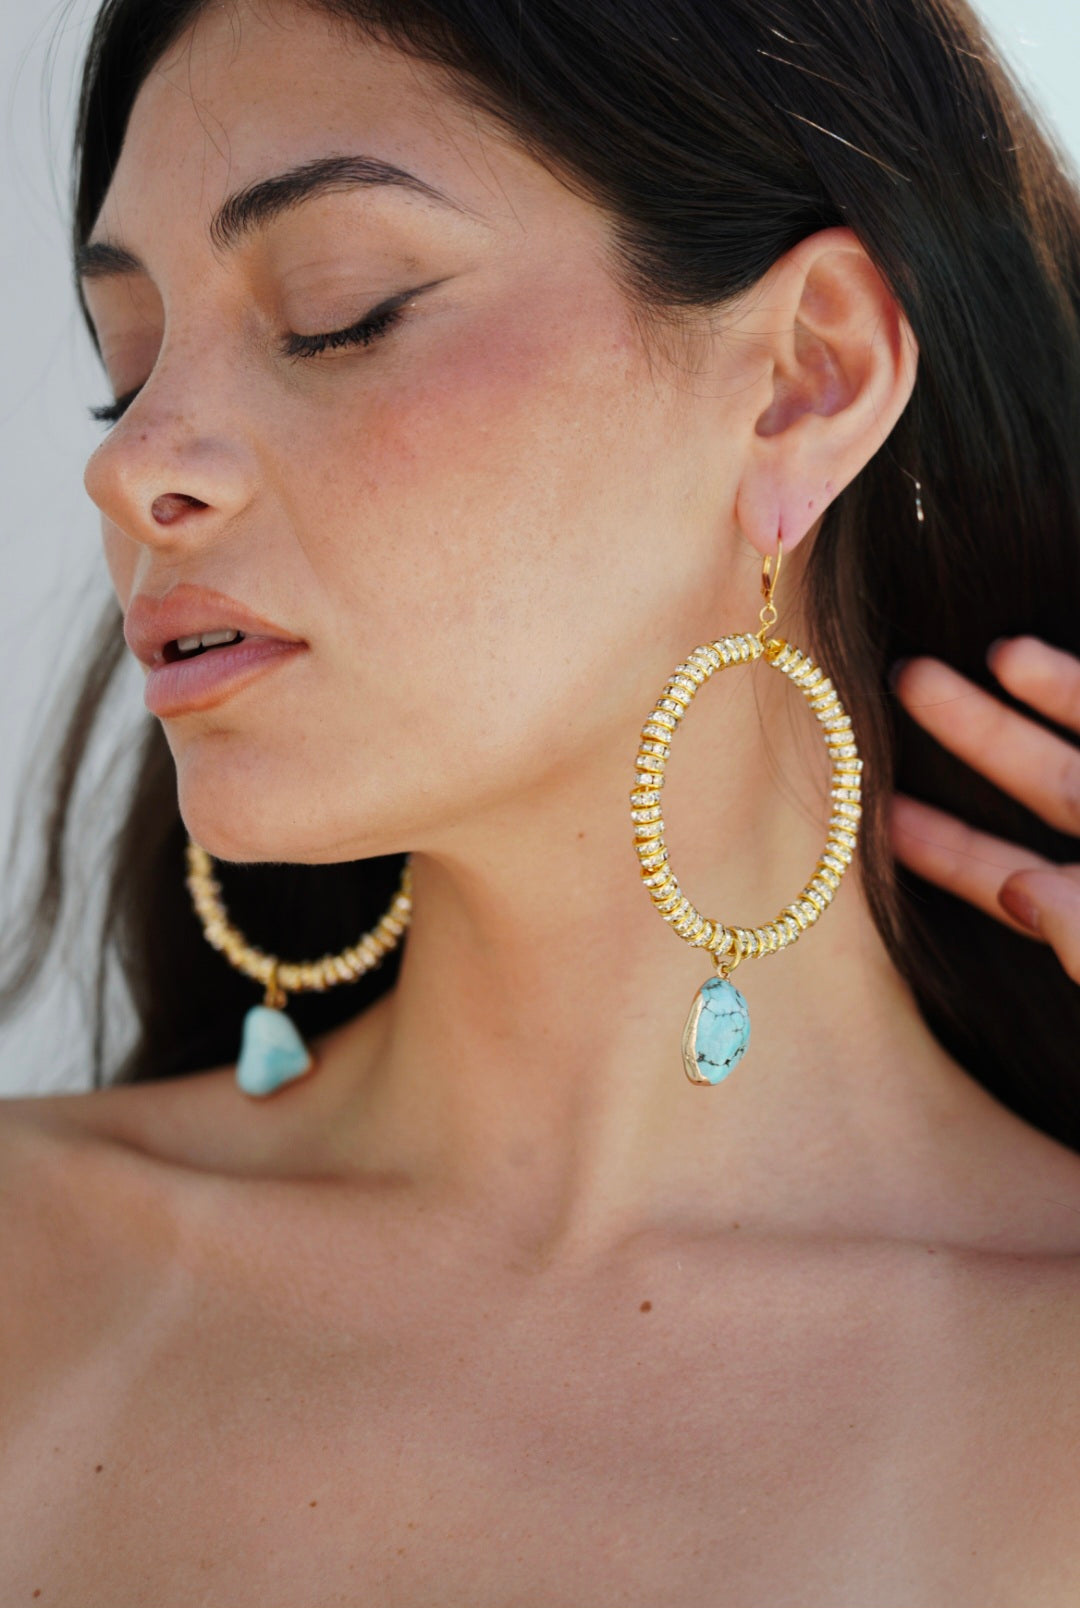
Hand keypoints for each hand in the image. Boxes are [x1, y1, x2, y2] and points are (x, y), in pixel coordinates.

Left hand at [889, 636, 1079, 983]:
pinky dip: (1079, 690)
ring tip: (996, 651)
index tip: (879, 814)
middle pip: (1052, 785)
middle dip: (981, 735)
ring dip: (1053, 692)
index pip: (1015, 881)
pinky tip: (1022, 655)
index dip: (950, 851)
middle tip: (905, 678)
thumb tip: (1019, 891)